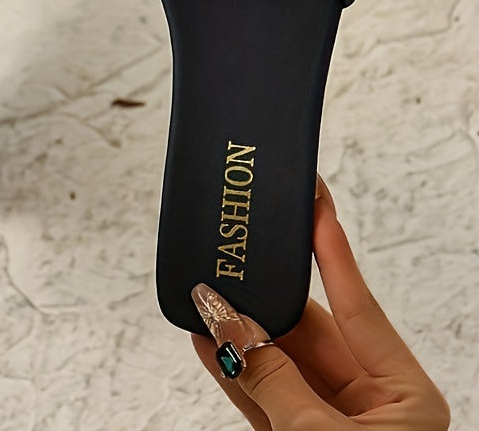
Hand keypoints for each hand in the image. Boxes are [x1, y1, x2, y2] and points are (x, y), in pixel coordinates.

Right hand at [190, 178, 449, 429]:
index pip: (360, 305)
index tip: (317, 201)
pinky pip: (261, 394)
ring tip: (206, 298)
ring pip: (278, 362)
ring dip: (239, 335)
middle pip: (309, 331)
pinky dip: (232, 371)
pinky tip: (206, 342)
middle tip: (234, 256)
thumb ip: (272, 377)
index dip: (333, 250)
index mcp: (403, 397)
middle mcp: (368, 405)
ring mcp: (329, 423)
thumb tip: (226, 322)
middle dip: (265, 298)